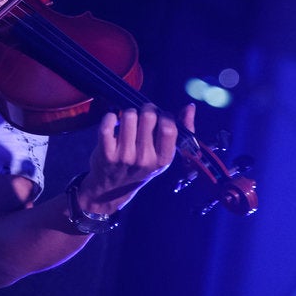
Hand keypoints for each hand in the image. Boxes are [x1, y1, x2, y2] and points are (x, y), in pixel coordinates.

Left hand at [77, 102, 194, 213]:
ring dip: (128, 113)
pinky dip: (110, 117)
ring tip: (128, 122)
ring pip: (129, 116)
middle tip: (142, 117)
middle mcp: (145, 158)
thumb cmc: (142, 165)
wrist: (111, 188)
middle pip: (148, 116)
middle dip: (145, 110)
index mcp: (163, 159)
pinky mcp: (106, 153)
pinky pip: (108, 124)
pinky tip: (113, 121)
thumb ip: (180, 130)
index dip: (164, 115)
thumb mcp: (163, 154)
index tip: (159, 118)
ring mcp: (125, 156)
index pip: (169, 128)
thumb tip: (190, 107)